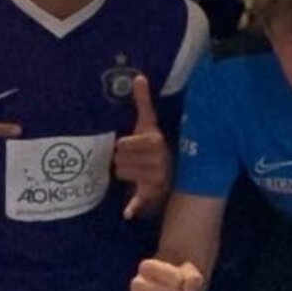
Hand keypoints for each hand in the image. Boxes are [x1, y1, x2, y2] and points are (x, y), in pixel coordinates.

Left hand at [113, 76, 168, 219]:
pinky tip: (127, 213)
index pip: (121, 144)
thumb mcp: (149, 124)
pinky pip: (139, 200)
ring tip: (137, 172)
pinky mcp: (151, 194)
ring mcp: (155, 178)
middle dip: (123, 160)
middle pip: (118, 159)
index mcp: (155, 142)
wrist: (173, 174)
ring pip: (120, 173)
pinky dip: (133, 206)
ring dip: (125, 174)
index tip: (133, 148)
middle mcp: (157, 160)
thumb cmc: (154, 147)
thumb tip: (139, 77)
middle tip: (135, 161)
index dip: (123, 146)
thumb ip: (143, 101)